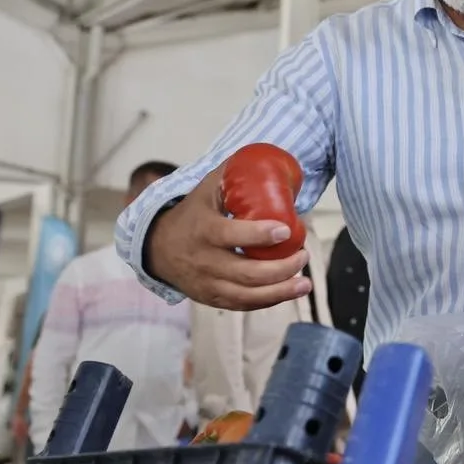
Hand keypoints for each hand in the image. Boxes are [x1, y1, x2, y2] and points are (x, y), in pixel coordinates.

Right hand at [145, 163, 311, 310]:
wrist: (158, 248)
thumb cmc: (193, 214)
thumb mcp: (205, 190)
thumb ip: (232, 174)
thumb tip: (266, 158)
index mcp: (204, 230)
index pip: (231, 235)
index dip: (259, 235)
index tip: (286, 231)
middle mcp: (204, 261)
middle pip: (246, 273)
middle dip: (281, 268)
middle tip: (303, 255)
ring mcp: (207, 283)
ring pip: (247, 295)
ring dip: (281, 291)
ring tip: (305, 283)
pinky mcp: (212, 298)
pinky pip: (242, 305)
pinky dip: (268, 301)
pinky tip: (289, 292)